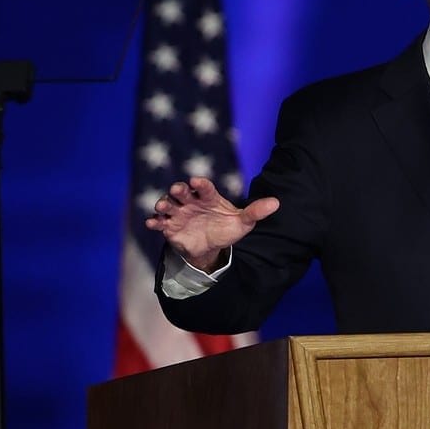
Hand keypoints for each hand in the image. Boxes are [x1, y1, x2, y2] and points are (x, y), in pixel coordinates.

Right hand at [144, 177, 278, 271]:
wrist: (211, 246)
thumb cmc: (227, 228)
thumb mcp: (243, 222)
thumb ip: (256, 212)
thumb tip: (276, 203)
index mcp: (208, 197)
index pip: (204, 187)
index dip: (200, 184)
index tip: (197, 181)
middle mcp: (191, 201)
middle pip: (182, 192)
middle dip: (178, 189)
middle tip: (178, 190)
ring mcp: (179, 213)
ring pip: (168, 204)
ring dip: (163, 204)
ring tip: (163, 206)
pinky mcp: (169, 226)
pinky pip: (159, 222)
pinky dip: (154, 221)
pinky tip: (152, 223)